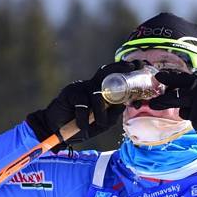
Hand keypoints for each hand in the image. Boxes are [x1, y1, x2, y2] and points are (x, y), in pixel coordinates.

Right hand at [26, 61, 142, 143]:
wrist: (56, 131)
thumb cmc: (81, 127)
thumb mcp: (101, 124)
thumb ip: (112, 115)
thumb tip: (123, 104)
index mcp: (102, 90)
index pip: (115, 76)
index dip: (126, 70)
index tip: (140, 65)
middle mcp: (92, 85)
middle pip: (107, 73)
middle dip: (121, 69)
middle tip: (131, 69)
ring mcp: (81, 87)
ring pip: (98, 92)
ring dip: (101, 110)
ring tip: (99, 124)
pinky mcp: (70, 92)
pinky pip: (82, 102)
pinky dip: (84, 117)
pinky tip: (82, 126)